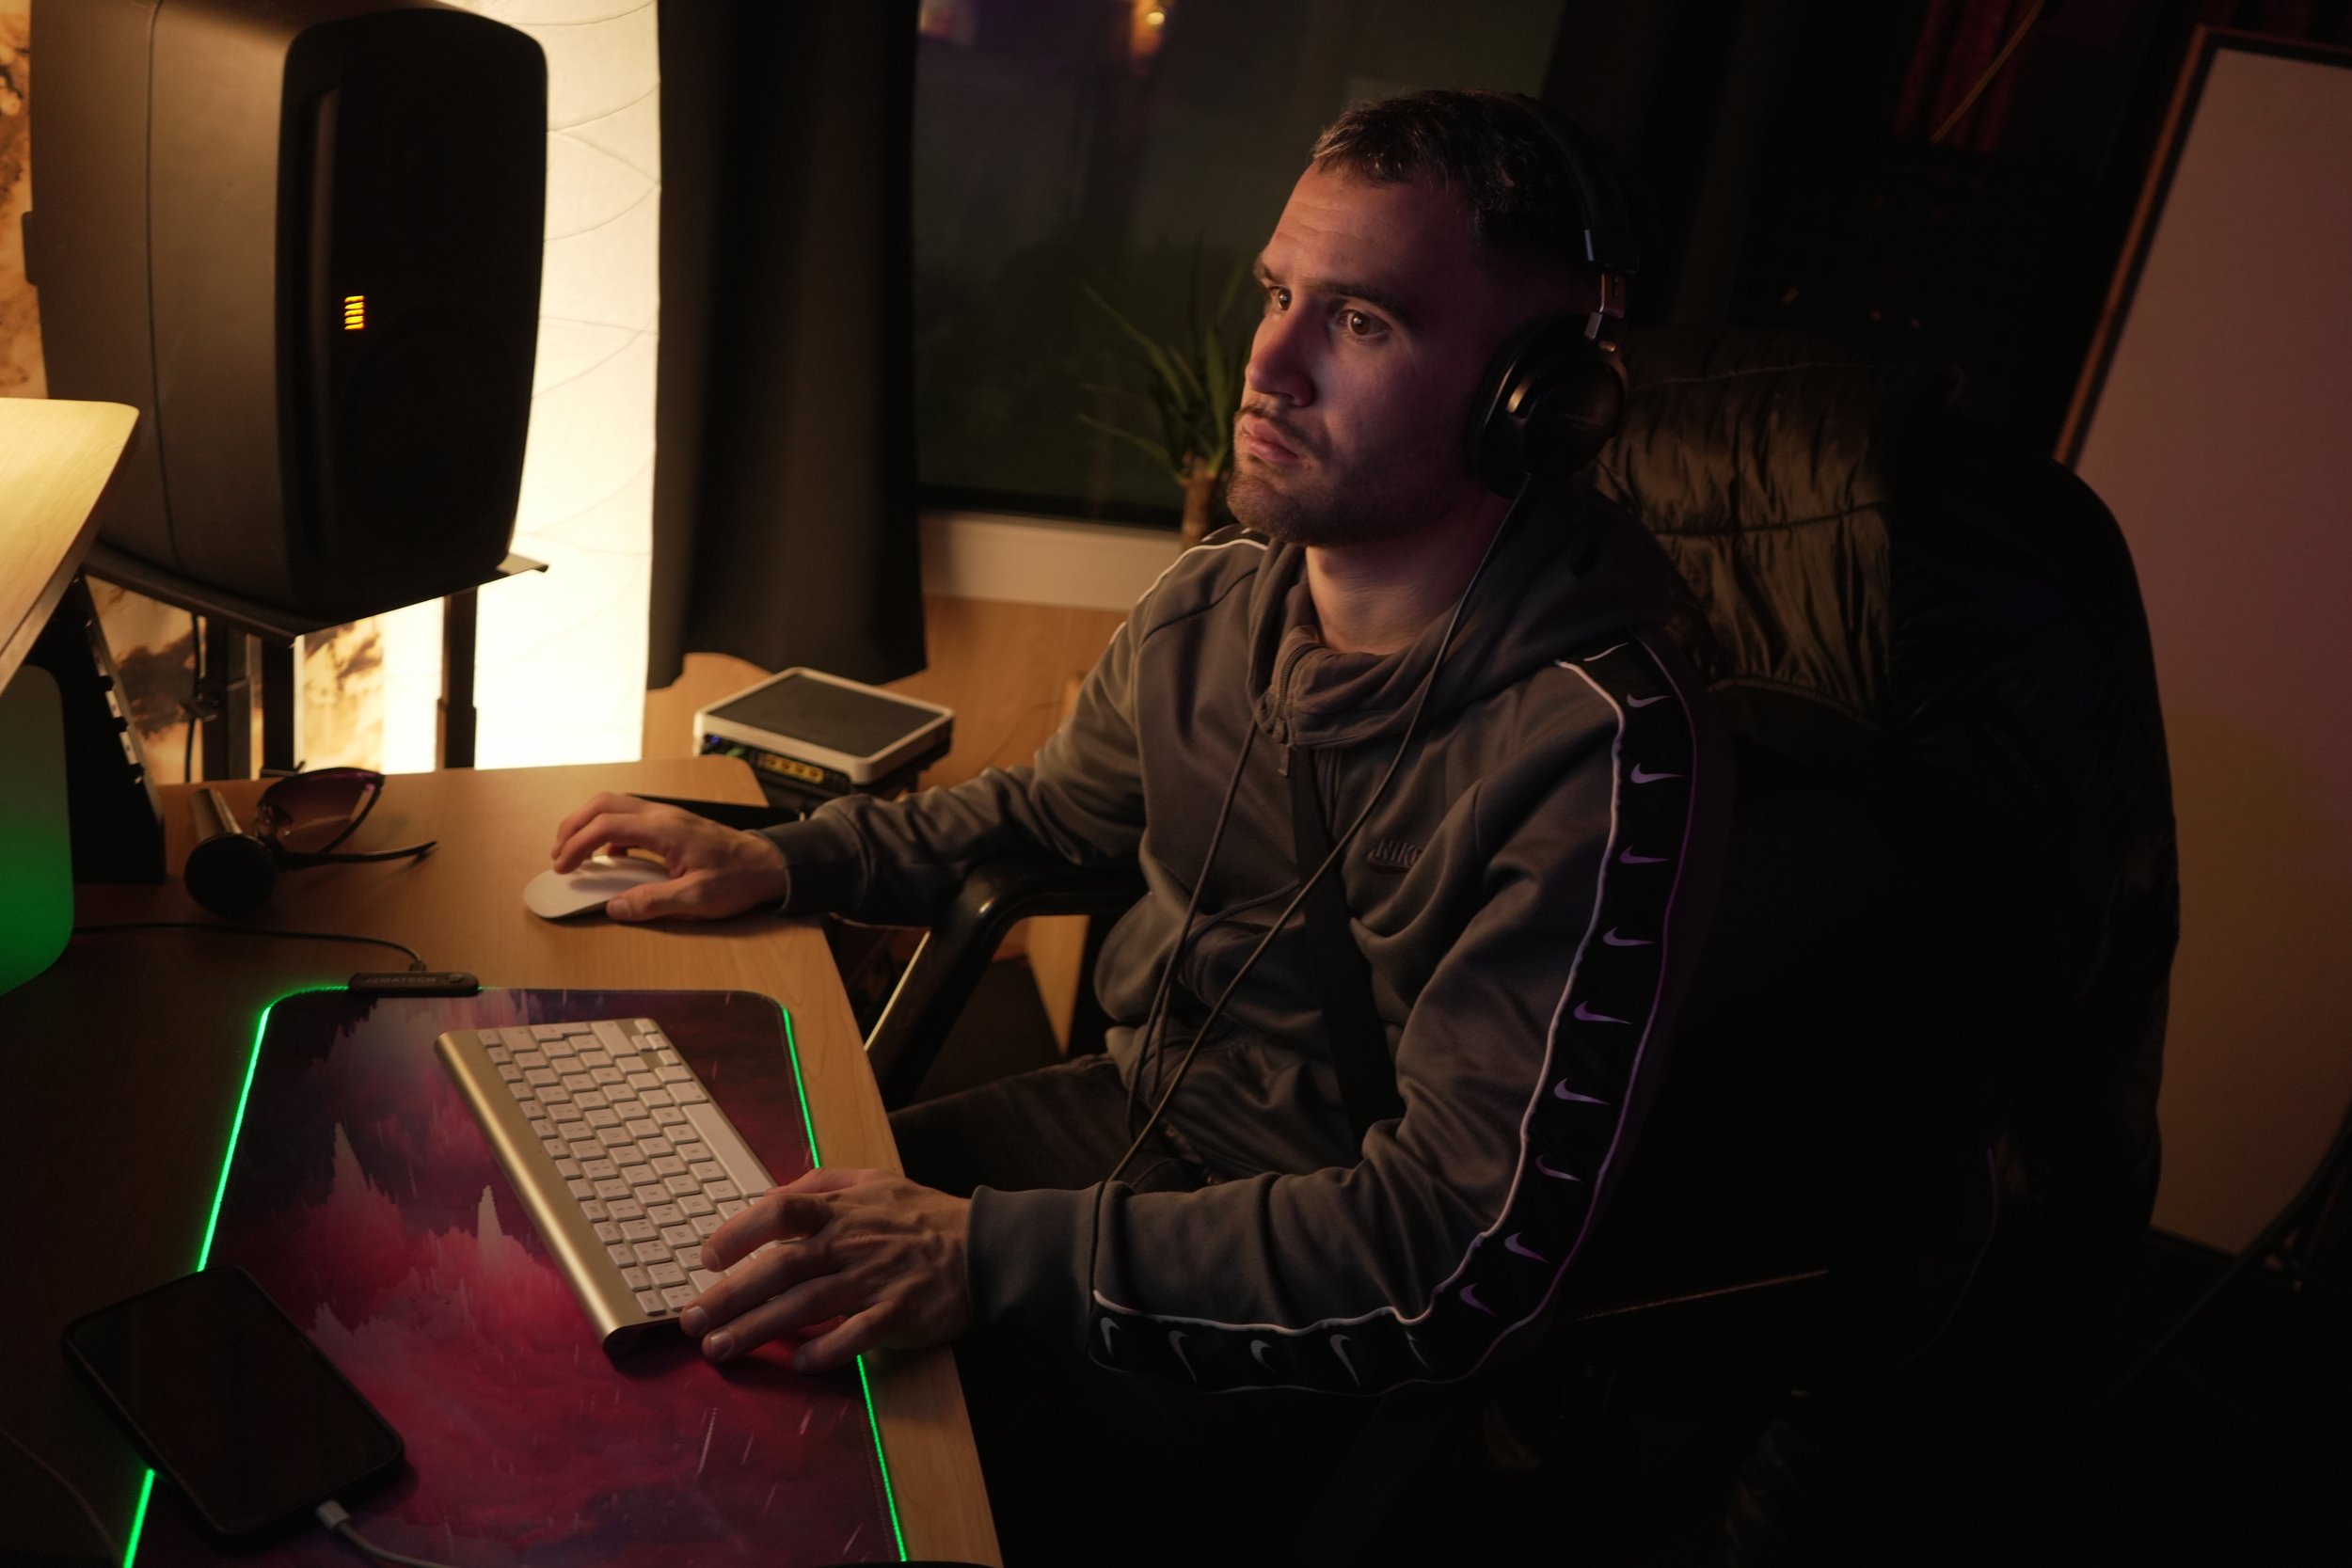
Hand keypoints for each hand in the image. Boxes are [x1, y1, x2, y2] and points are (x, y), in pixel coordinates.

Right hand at [549, 792, 788, 920]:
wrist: (768, 865)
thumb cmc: (738, 879)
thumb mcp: (696, 899)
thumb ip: (653, 902)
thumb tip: (614, 907)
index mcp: (664, 829)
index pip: (606, 826)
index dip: (576, 844)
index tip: (562, 867)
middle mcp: (662, 815)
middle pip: (604, 803)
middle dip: (573, 826)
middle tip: (558, 855)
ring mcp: (667, 816)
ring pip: (615, 805)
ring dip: (588, 824)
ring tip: (573, 852)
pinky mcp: (671, 824)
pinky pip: (630, 817)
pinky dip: (608, 831)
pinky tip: (609, 858)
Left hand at [679, 1167, 970, 1372]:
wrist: (985, 1248)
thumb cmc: (923, 1217)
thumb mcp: (874, 1180)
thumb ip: (821, 1182)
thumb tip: (769, 1193)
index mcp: (842, 1210)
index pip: (779, 1212)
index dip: (738, 1232)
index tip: (706, 1257)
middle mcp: (851, 1243)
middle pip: (781, 1267)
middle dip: (730, 1294)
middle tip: (693, 1319)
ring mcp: (874, 1279)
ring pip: (806, 1304)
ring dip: (759, 1328)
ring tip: (721, 1348)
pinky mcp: (899, 1313)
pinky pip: (856, 1335)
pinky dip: (826, 1350)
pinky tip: (798, 1363)